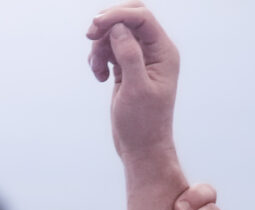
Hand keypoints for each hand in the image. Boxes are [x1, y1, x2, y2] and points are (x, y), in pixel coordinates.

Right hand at [88, 7, 181, 164]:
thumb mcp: (136, 89)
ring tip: (97, 70)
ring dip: (100, 46)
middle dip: (108, 24)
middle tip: (90, 36)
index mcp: (164, 53)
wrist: (142, 150)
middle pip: (130, 19)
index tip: (96, 26)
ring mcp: (140, 59)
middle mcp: (155, 52)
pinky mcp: (127, 69)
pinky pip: (110, 50)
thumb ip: (129, 55)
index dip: (118, 15)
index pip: (142, 18)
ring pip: (116, 34)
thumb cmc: (143, 125)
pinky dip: (99, 58)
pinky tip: (100, 76)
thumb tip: (119, 28)